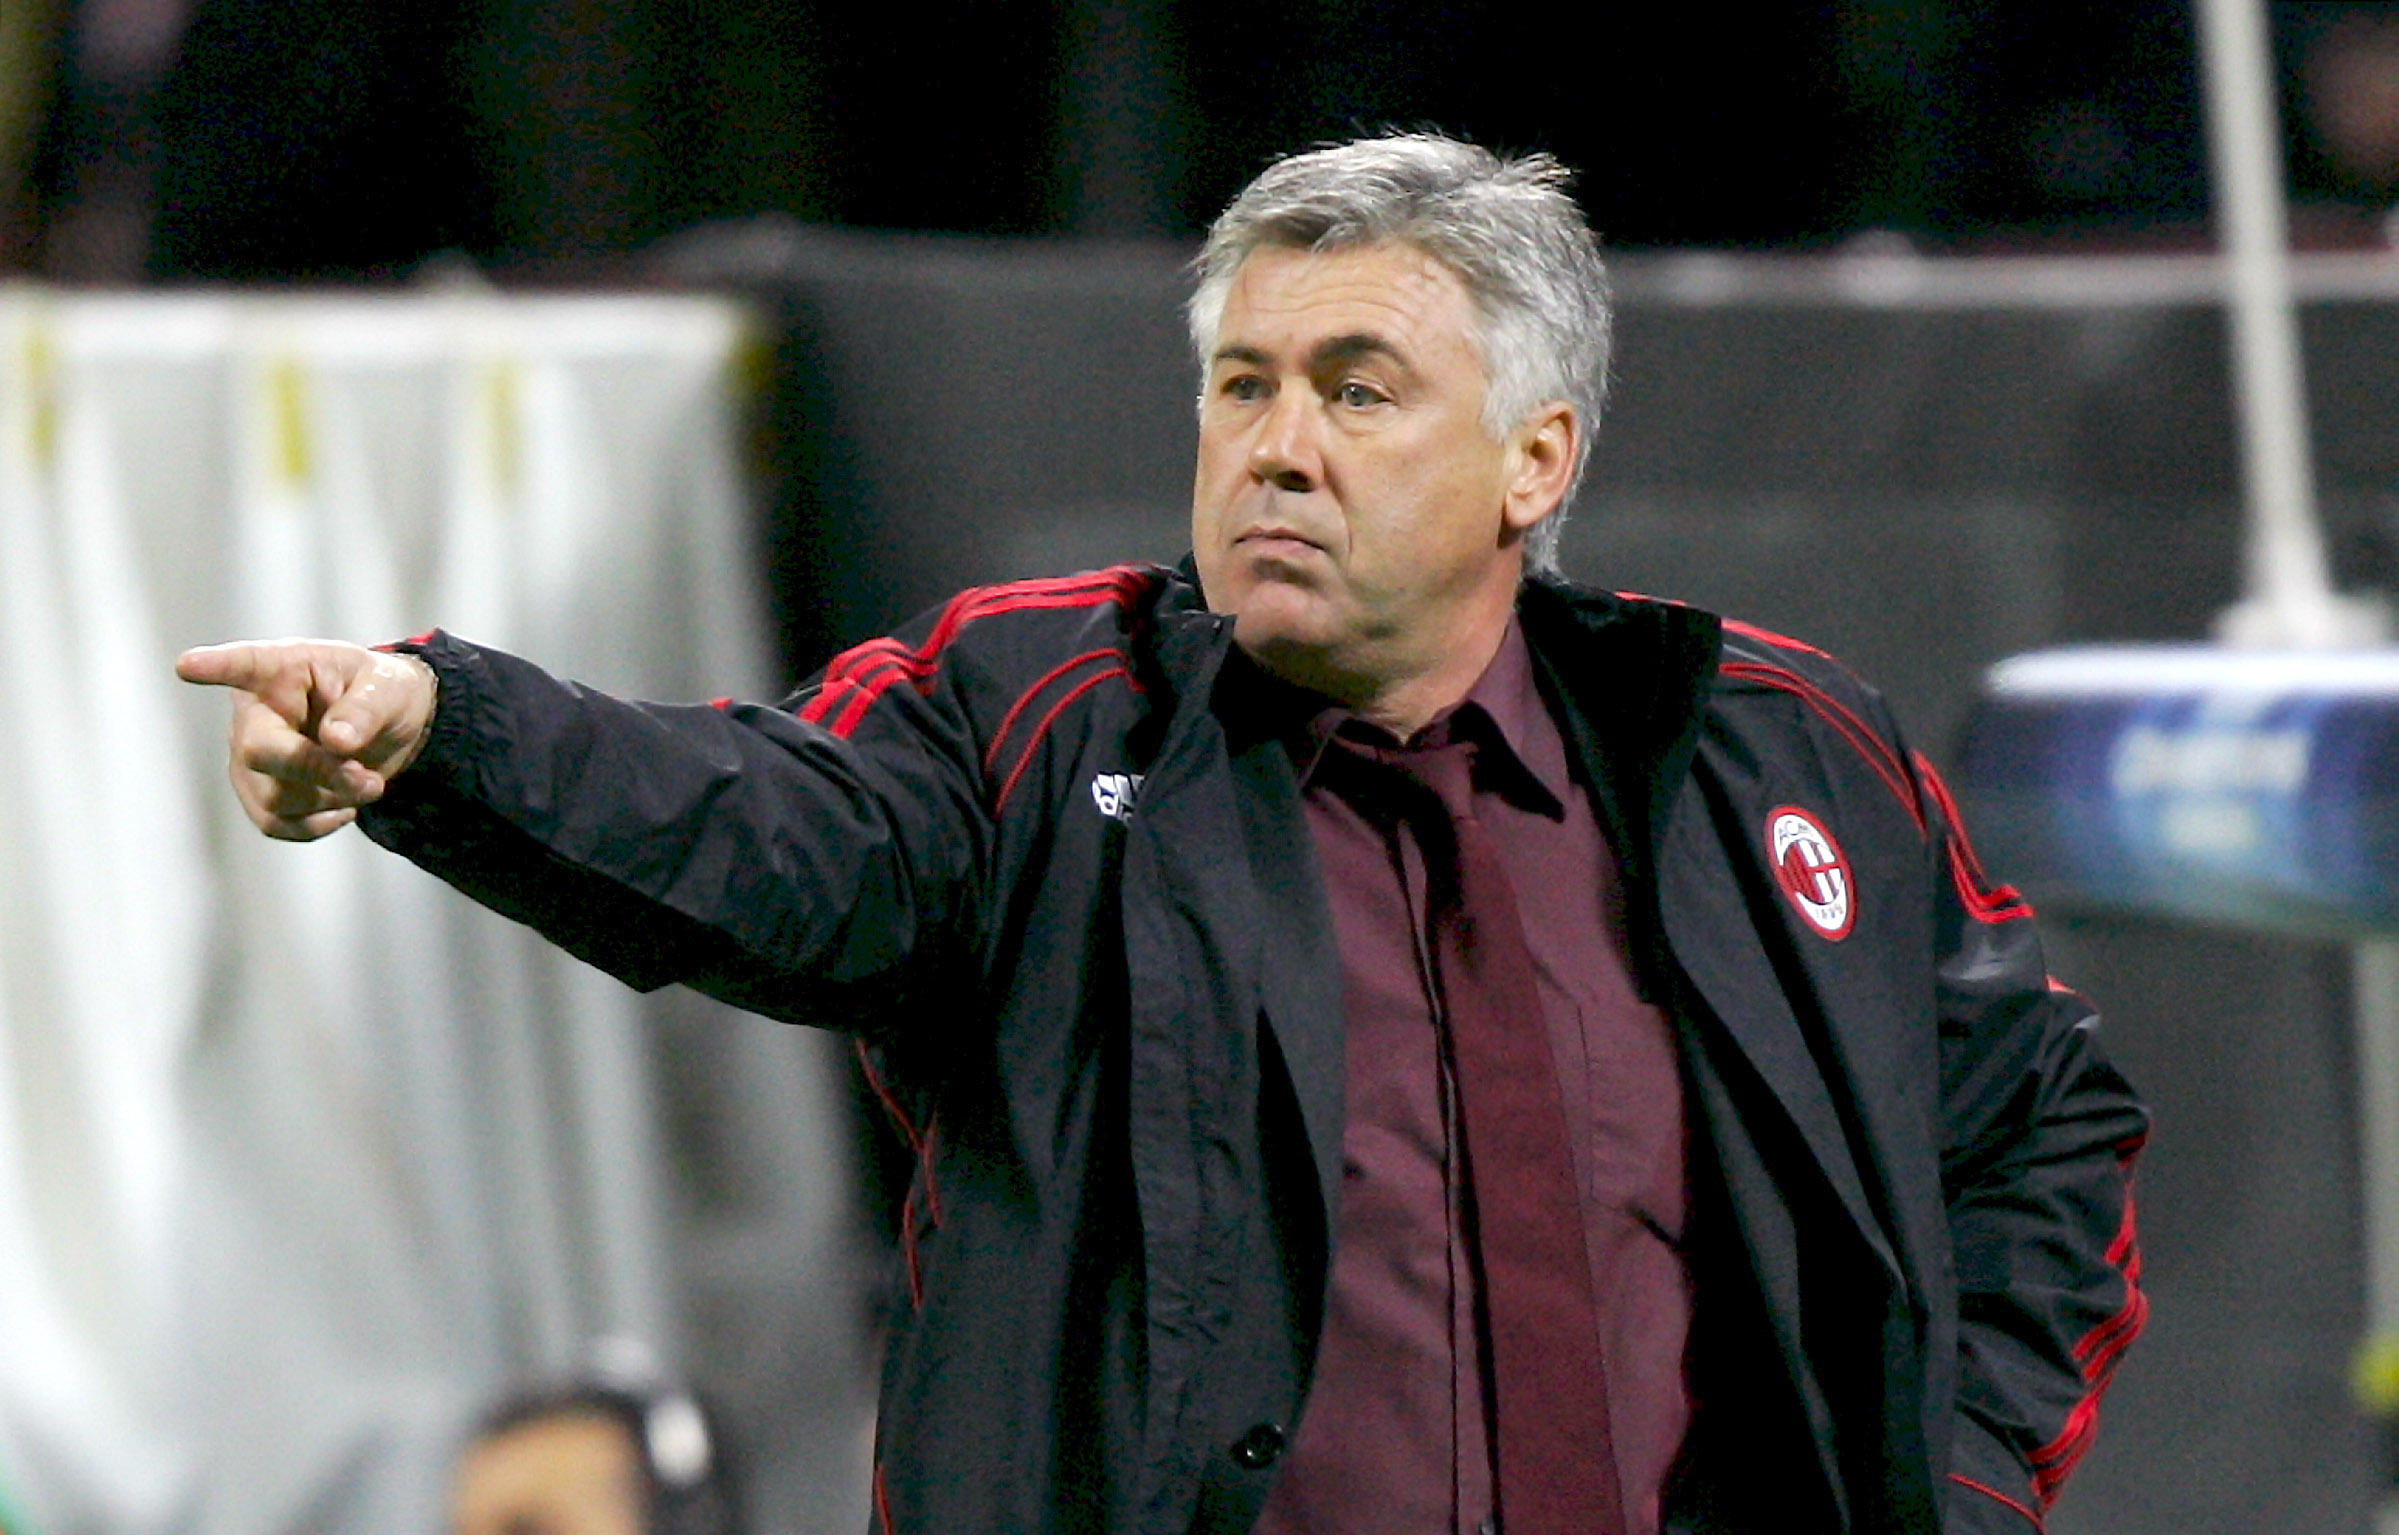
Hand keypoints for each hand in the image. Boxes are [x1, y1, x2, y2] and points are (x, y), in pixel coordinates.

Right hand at [175, 639, 438, 839]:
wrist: (390, 730)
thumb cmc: (383, 693)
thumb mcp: (389, 687)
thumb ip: (366, 708)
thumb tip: (337, 740)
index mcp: (284, 670)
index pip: (244, 665)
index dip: (216, 667)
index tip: (188, 666)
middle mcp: (256, 713)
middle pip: (257, 751)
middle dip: (317, 771)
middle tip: (369, 781)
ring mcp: (251, 757)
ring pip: (273, 798)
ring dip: (330, 799)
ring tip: (367, 783)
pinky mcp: (259, 794)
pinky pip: (275, 824)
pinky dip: (317, 825)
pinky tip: (344, 807)